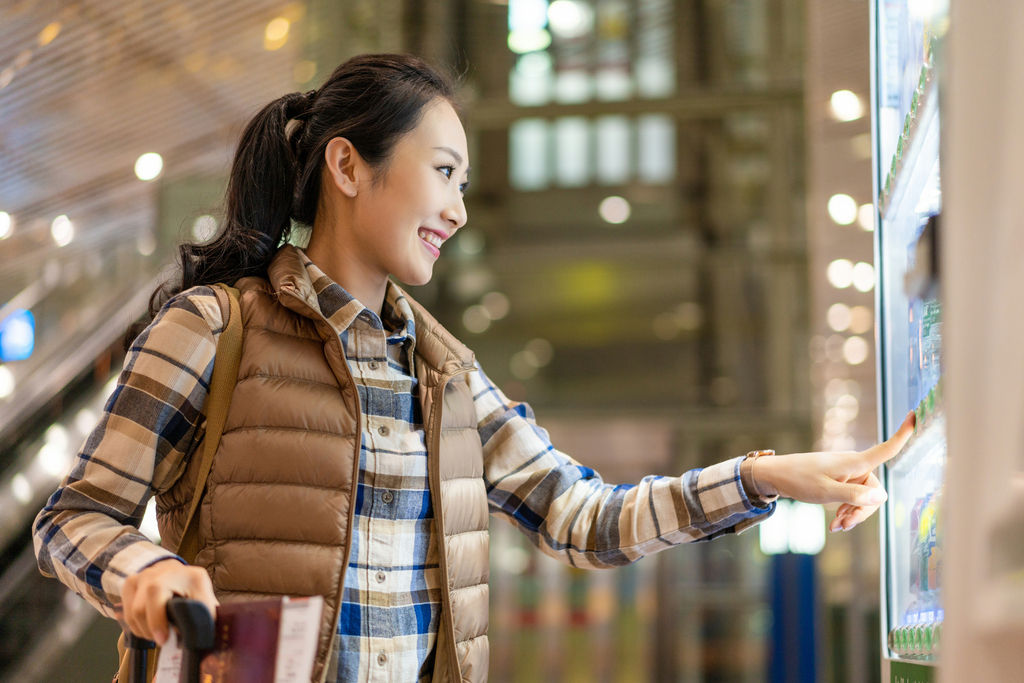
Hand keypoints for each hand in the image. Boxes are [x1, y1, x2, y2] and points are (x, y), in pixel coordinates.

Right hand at [120, 558, 217, 644]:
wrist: (175, 571)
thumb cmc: (191, 589)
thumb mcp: (205, 599)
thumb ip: (203, 616)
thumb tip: (195, 638)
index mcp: (184, 574)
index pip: (157, 594)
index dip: (157, 621)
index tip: (163, 640)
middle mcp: (158, 571)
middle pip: (140, 609)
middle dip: (151, 630)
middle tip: (163, 640)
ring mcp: (141, 576)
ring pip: (132, 613)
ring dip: (143, 630)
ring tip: (157, 634)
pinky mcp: (129, 584)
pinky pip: (126, 612)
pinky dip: (136, 626)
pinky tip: (148, 627)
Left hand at [755, 411, 915, 530]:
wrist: (776, 475)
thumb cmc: (799, 480)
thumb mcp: (826, 491)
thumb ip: (855, 495)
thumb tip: (882, 497)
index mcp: (854, 463)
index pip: (885, 449)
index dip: (902, 435)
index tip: (914, 415)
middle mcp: (854, 466)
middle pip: (875, 492)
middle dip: (863, 510)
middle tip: (843, 525)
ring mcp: (847, 473)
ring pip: (864, 499)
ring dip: (853, 514)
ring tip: (836, 526)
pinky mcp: (840, 480)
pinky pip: (853, 498)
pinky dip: (846, 511)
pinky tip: (834, 523)